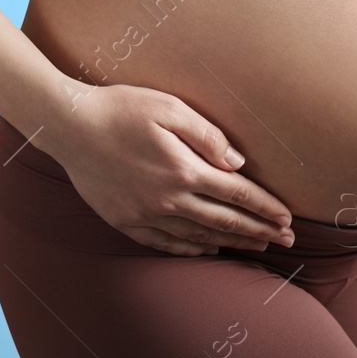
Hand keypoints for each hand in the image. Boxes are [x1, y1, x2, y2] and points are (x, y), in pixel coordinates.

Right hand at [39, 83, 294, 255]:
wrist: (68, 126)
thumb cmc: (121, 108)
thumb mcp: (169, 108)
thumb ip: (207, 135)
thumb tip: (237, 162)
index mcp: (184, 170)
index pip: (238, 194)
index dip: (266, 208)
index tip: (288, 219)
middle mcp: (168, 199)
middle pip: (225, 220)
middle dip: (260, 231)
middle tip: (287, 241)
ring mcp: (145, 214)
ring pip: (199, 235)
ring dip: (232, 242)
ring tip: (258, 245)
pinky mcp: (125, 221)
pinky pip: (166, 243)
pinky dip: (192, 248)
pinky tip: (209, 249)